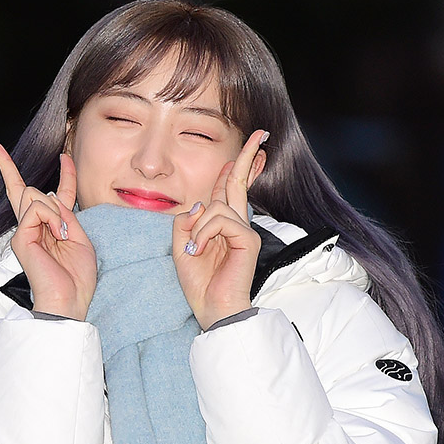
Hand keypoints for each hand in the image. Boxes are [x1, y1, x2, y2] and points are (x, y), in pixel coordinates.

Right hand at [0, 141, 95, 320]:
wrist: (69, 300)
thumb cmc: (77, 277)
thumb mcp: (80, 237)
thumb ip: (66, 215)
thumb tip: (52, 198)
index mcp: (52, 228)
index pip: (53, 196)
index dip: (64, 174)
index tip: (64, 156)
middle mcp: (34, 228)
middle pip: (24, 188)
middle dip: (19, 168)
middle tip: (5, 156)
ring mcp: (24, 231)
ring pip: (34, 194)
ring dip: (55, 209)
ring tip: (63, 233)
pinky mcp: (20, 237)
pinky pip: (37, 208)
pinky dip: (52, 217)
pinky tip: (58, 234)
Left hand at [173, 130, 265, 329]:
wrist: (212, 308)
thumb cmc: (199, 282)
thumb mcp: (182, 247)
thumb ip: (186, 222)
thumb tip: (199, 204)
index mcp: (220, 224)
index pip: (227, 190)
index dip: (234, 168)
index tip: (251, 148)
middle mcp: (235, 223)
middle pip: (238, 182)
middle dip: (246, 157)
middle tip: (261, 134)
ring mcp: (244, 230)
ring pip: (215, 207)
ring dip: (197, 228)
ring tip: (195, 250)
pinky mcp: (248, 239)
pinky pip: (220, 220)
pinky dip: (204, 234)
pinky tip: (200, 251)